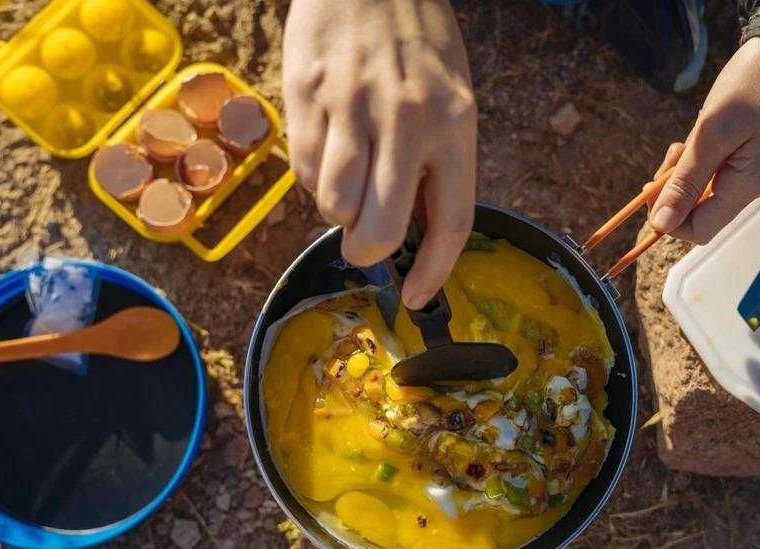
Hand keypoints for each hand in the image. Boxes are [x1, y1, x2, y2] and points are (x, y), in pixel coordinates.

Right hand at [282, 0, 476, 308]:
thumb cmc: (416, 40)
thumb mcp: (452, 97)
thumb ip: (438, 163)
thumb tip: (417, 232)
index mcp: (455, 124)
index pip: (451, 222)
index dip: (433, 273)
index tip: (418, 297)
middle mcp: (407, 120)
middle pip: (382, 229)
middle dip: (367, 253)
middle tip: (362, 244)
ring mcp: (353, 107)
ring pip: (335, 206)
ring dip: (336, 211)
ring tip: (346, 179)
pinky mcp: (307, 96)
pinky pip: (304, 171)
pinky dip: (312, 176)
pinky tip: (326, 144)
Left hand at [648, 37, 759, 243]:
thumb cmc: (757, 84)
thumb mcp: (712, 133)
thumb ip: (686, 181)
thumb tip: (660, 223)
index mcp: (748, 186)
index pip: (699, 231)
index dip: (669, 218)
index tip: (652, 189)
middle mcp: (757, 185)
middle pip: (702, 210)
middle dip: (676, 188)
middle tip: (673, 152)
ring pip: (710, 187)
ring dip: (689, 169)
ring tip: (688, 138)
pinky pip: (723, 169)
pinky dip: (705, 157)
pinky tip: (706, 132)